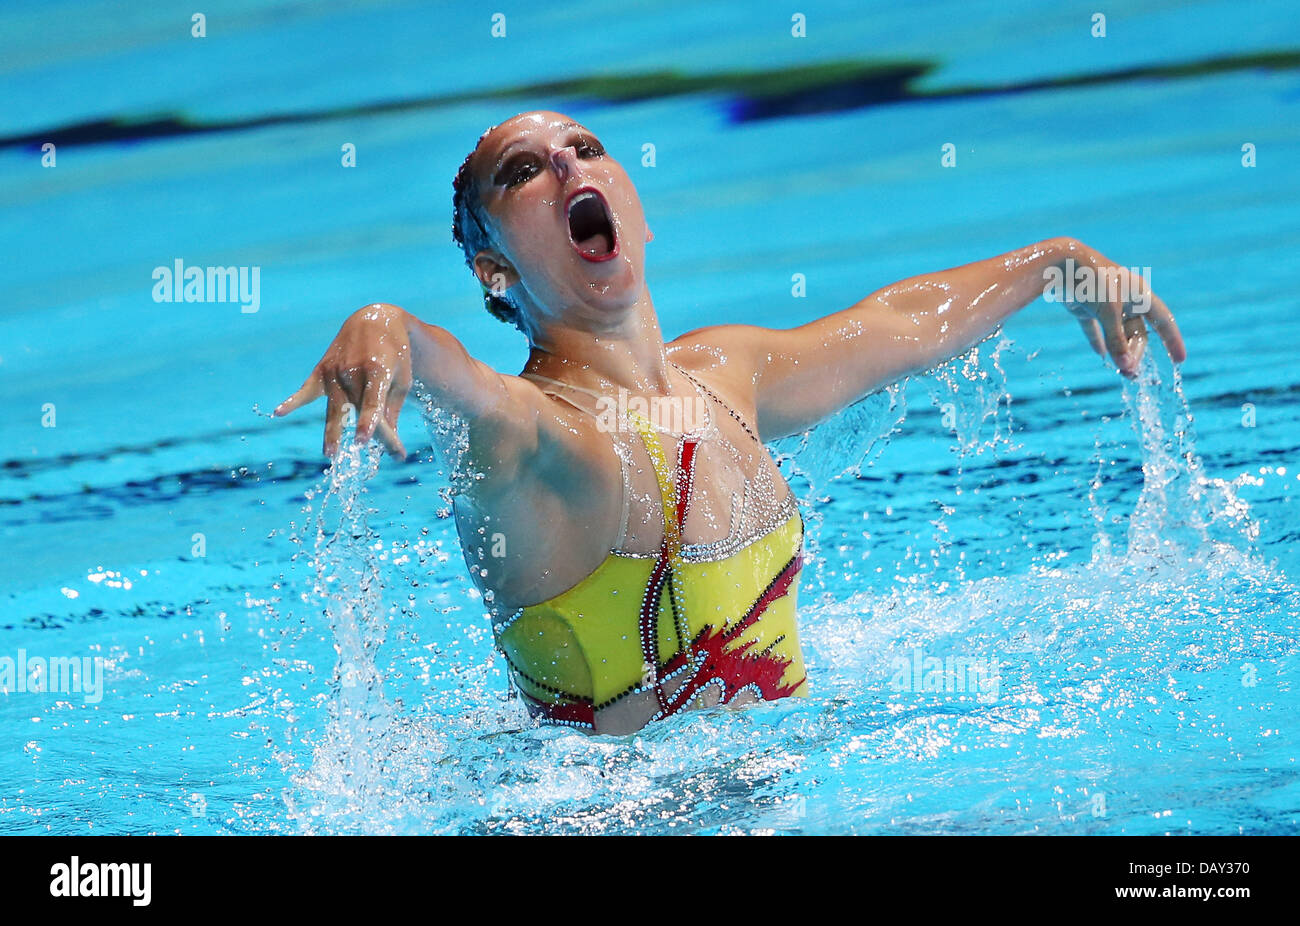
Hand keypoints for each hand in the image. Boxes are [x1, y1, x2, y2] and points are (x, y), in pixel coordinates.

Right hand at [273, 303, 411, 458]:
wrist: (375, 320)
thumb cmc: (395, 354)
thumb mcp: (402, 379)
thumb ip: (392, 409)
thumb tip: (387, 439)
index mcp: (377, 371)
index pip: (371, 403)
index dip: (366, 422)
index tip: (362, 441)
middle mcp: (353, 370)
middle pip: (354, 410)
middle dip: (362, 433)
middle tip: (360, 454)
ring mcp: (335, 370)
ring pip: (334, 407)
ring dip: (332, 431)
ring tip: (330, 454)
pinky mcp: (322, 370)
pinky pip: (307, 390)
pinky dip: (294, 401)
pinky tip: (279, 412)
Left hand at [1059, 241, 1185, 378]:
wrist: (1061, 264)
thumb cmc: (1092, 283)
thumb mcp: (1108, 312)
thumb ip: (1117, 340)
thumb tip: (1126, 366)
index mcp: (1140, 293)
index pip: (1163, 319)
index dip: (1172, 339)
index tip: (1180, 360)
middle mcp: (1126, 297)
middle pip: (1137, 331)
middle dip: (1135, 353)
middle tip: (1130, 374)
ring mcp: (1105, 302)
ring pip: (1118, 332)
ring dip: (1119, 351)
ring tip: (1121, 372)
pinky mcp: (1085, 306)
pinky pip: (1095, 328)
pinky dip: (1099, 341)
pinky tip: (1100, 356)